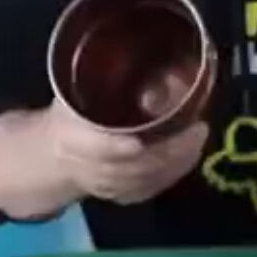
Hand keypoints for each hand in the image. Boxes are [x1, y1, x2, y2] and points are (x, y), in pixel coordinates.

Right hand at [0, 100, 208, 218]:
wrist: (57, 158)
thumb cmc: (72, 118)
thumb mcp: (74, 94)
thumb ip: (100, 82)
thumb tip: (146, 58)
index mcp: (71, 138)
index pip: (98, 148)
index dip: (117, 147)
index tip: (139, 141)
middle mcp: (92, 168)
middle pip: (136, 166)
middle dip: (170, 149)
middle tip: (197, 127)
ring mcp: (110, 187)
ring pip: (150, 178)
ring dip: (179, 159)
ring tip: (199, 137)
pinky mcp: (125, 197)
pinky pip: (155, 187)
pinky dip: (176, 171)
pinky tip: (191, 154)